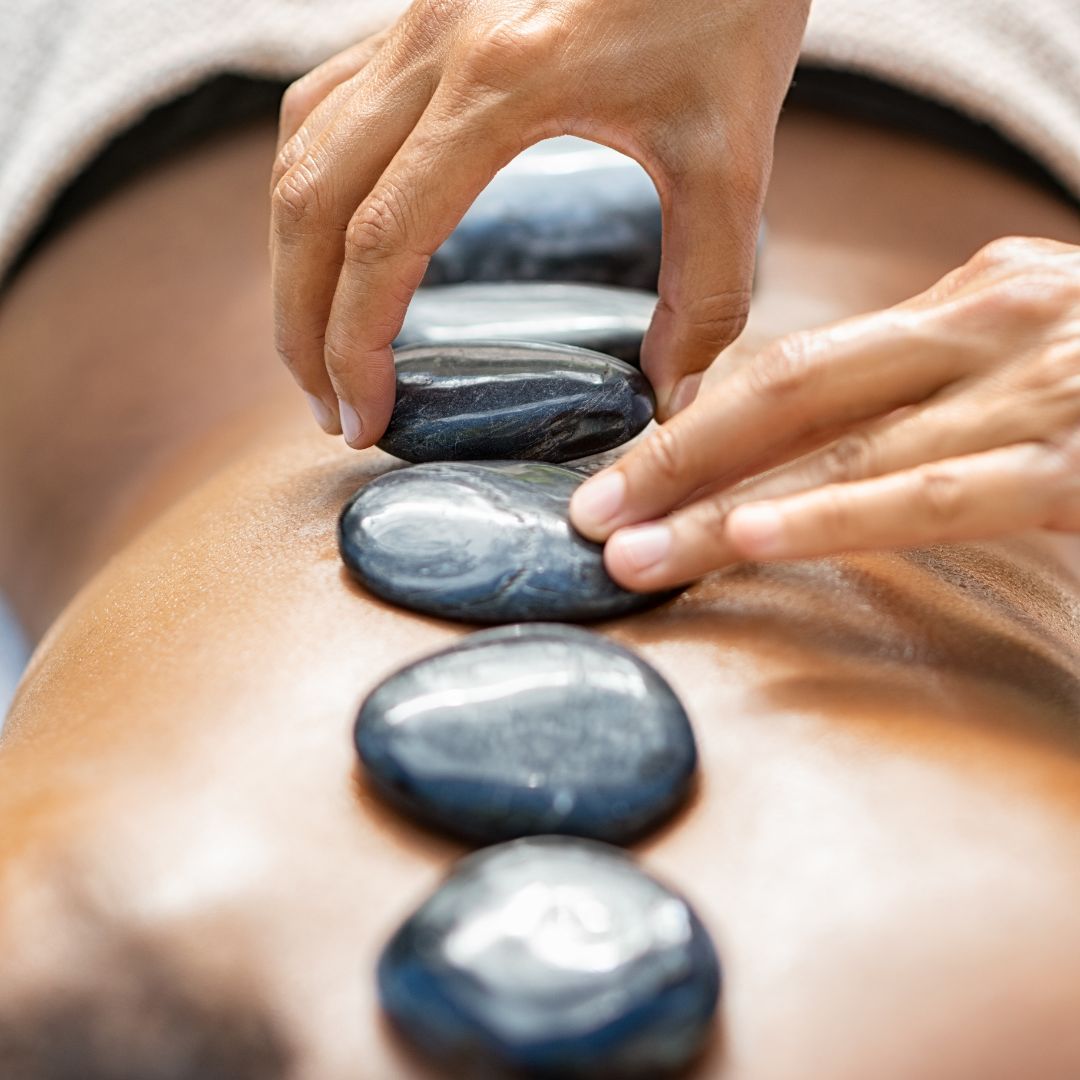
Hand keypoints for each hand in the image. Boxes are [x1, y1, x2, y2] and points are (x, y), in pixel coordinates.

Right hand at [269, 0, 810, 444]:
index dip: (355, 346)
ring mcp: (418, 18)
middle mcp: (434, 42)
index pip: (381, 240)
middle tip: (329, 409)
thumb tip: (668, 394)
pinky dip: (315, 187)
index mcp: (500, 84)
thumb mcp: (735, 152)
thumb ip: (707, 289)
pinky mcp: (426, 12)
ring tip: (320, 340)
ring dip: (292, 257)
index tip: (365, 420)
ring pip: (301, 149)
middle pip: (308, 202)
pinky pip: (329, 104)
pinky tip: (342, 237)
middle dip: (300, 323)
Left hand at [570, 237, 1079, 588]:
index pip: (797, 362)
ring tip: (627, 549)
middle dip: (673, 457)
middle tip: (586, 511)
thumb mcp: (1028, 358)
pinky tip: (749, 541)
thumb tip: (809, 455)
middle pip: (789, 390)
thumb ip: (927, 391)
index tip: (629, 476)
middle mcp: (993, 322)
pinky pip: (934, 494)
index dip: (699, 424)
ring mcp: (1039, 387)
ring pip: (838, 449)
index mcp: (974, 296)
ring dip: (718, 507)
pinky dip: (834, 518)